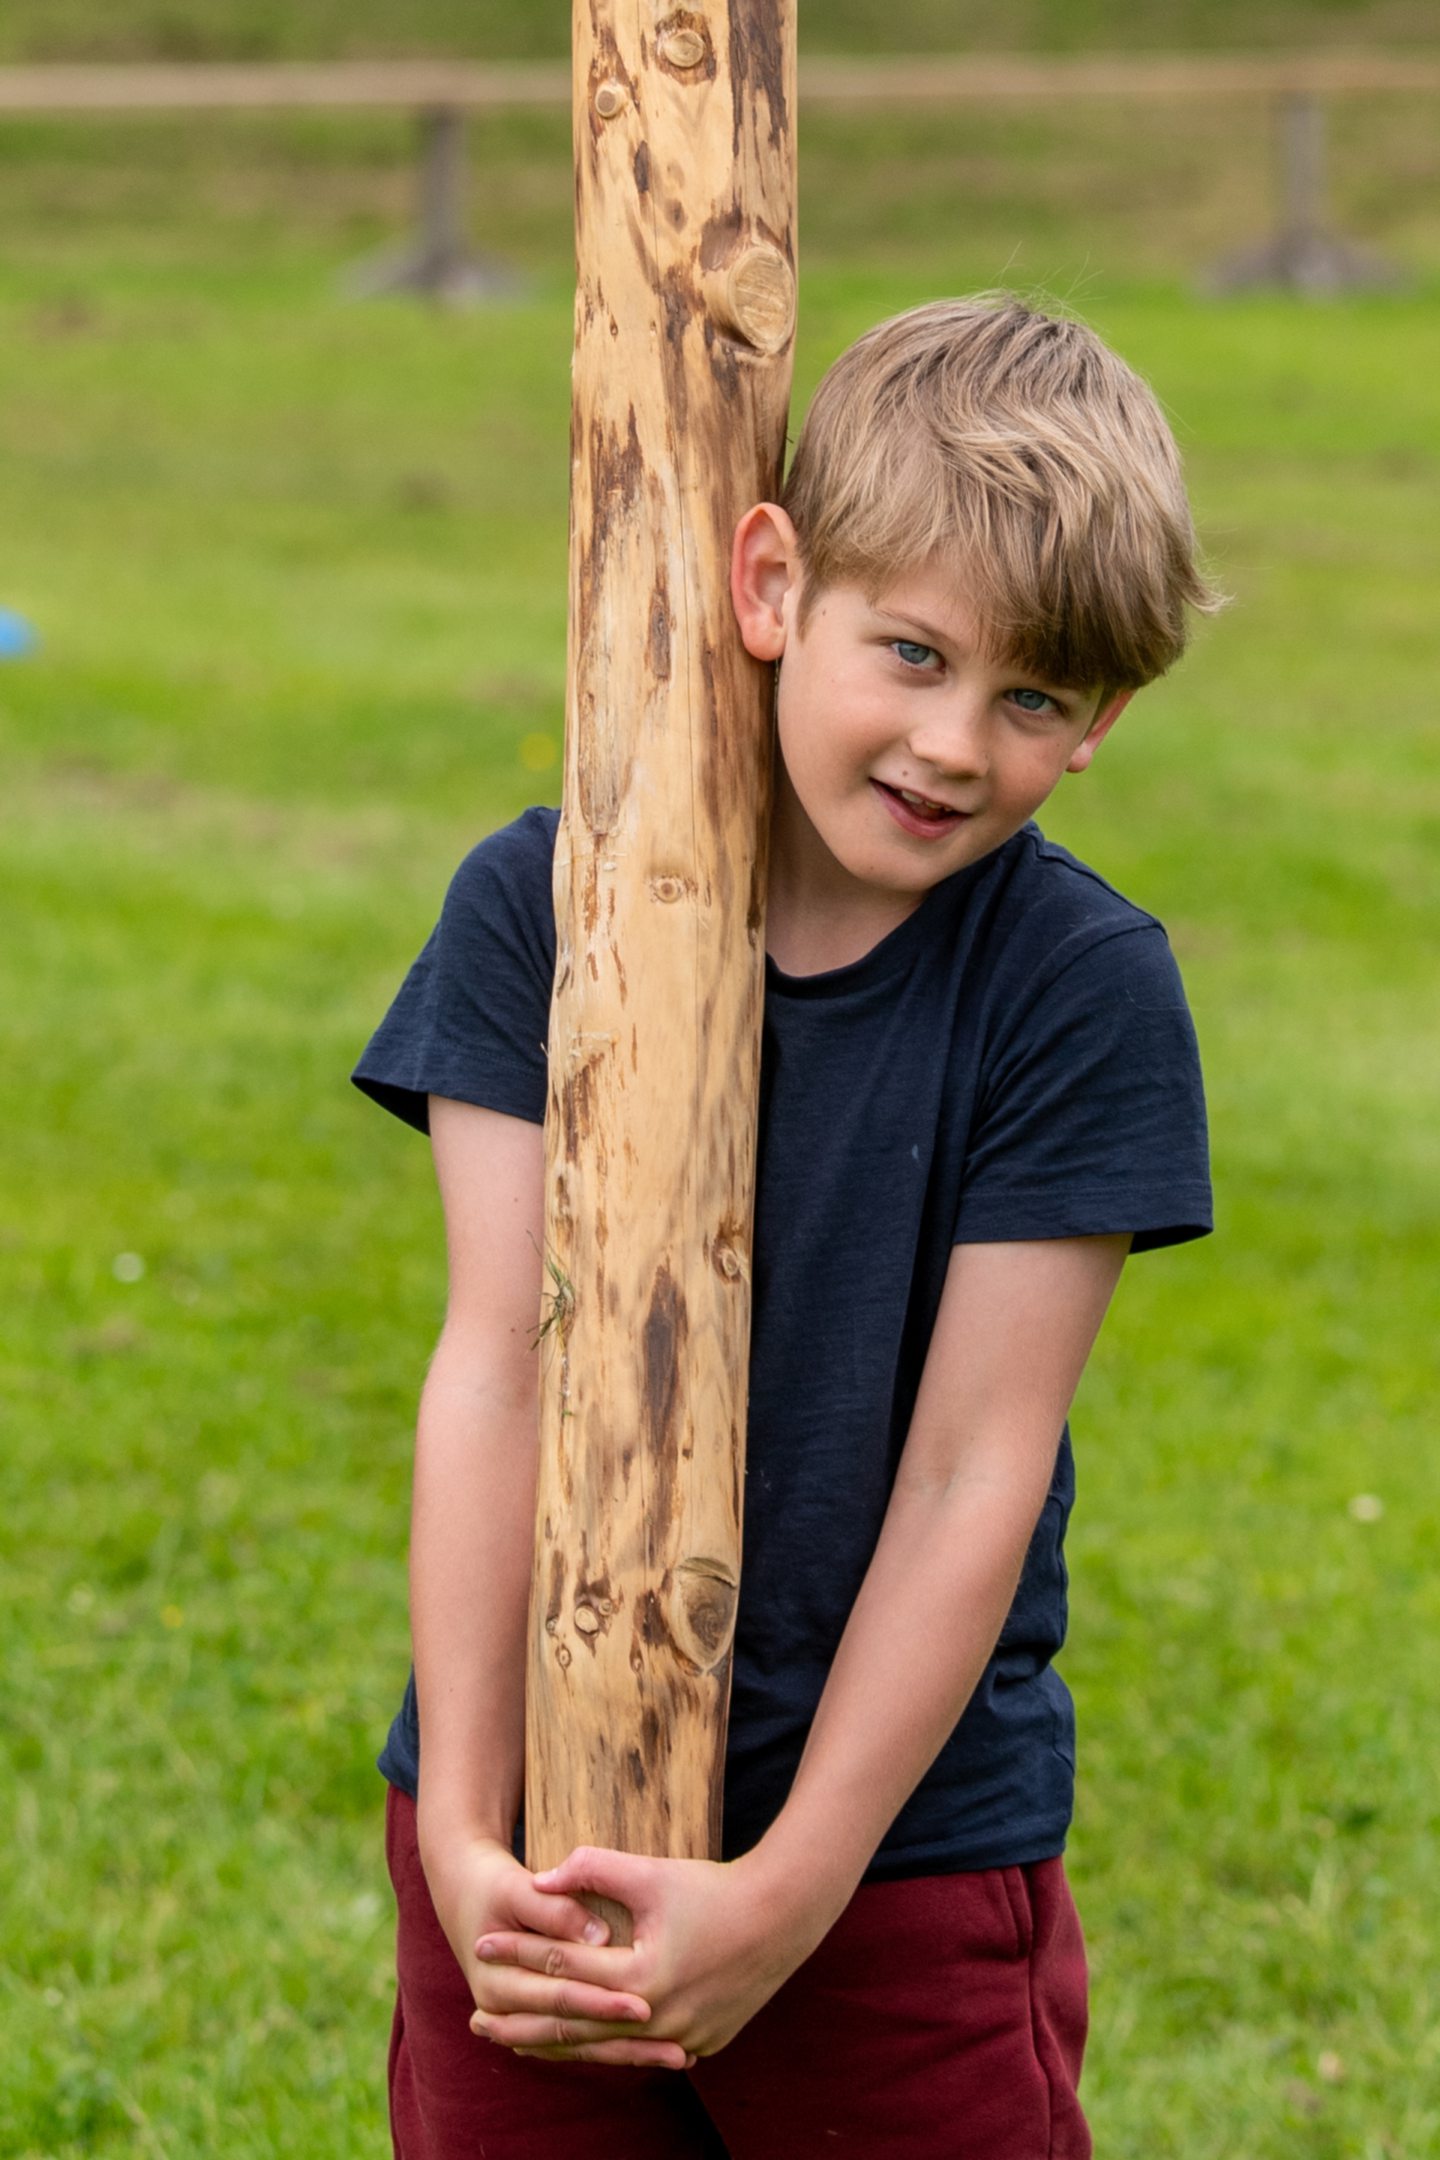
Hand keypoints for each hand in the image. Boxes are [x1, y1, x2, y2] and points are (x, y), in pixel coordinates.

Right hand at [422, 1832, 690, 2069]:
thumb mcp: (518, 1890)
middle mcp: (504, 2018)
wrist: (467, 1897)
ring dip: (630, 2054)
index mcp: (495, 1986)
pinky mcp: (538, 2025)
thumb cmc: (496, 1888)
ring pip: (581, 2048)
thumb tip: (600, 1936)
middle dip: (627, 2042)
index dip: (602, 2001)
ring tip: (683, 2057)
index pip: (558, 1998)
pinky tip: (658, 2052)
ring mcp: (519, 2027)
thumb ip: (556, 1911)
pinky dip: (616, 2048)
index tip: (648, 2005)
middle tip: (678, 2048)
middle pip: (574, 2034)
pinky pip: (581, 2044)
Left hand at [474, 1845, 829, 2063]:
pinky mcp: (699, 2045)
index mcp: (641, 1977)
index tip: (480, 1941)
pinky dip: (602, 2048)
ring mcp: (681, 2040)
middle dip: (522, 2021)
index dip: (520, 1951)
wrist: (783, 1917)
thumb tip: (540, 1875)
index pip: (564, 1967)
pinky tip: (580, 2045)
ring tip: (515, 2041)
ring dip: (557, 2045)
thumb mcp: (651, 1872)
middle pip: (573, 2027)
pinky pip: (637, 2052)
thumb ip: (593, 1870)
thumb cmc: (714, 1889)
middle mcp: (658, 2020)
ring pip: (603, 2050)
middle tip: (477, 2021)